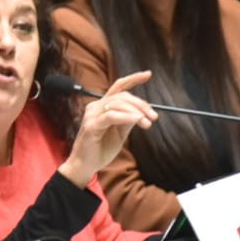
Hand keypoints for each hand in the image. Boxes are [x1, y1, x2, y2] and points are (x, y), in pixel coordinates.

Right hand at [58, 71, 157, 187]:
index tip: (148, 74)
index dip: (133, 79)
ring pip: (118, 104)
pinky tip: (137, 121)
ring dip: (137, 112)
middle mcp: (96, 107)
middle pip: (122, 96)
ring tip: (147, 123)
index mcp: (103, 106)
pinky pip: (112, 116)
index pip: (118, 87)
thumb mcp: (120, 133)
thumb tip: (142, 112)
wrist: (86, 166)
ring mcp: (92, 115)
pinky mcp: (91, 125)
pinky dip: (127, 117)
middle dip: (141, 104)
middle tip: (153, 116)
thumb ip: (128, 121)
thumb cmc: (101, 150)